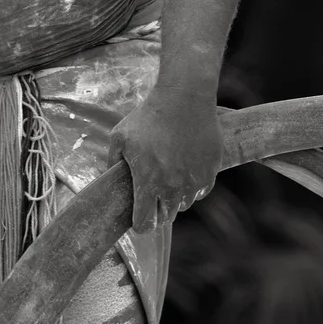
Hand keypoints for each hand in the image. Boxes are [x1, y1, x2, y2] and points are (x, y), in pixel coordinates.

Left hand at [108, 85, 223, 233]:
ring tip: (170, 179)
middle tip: (153, 196)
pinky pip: (201, 191)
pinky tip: (186, 171)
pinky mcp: (211, 172)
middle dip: (158, 210)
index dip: (140, 224)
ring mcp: (194, 181)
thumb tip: (111, 181)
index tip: (139, 219)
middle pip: (166, 217)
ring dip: (176, 198)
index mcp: (148, 183)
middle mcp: (172, 187)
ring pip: (184, 204)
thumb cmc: (148, 117)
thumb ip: (112, 163)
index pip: (144, 224)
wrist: (184, 98)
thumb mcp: (120, 137)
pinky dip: (193, 186)